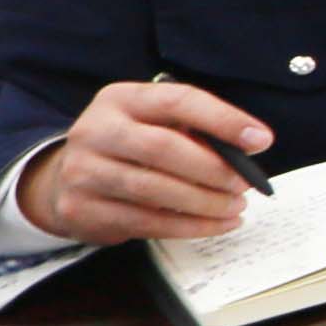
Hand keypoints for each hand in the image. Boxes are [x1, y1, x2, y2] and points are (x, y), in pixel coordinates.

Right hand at [19, 77, 269, 242]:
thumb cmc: (129, 146)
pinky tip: (216, 224)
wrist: (64, 178)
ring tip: (235, 206)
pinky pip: (145, 221)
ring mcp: (83, 170)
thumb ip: (195, 128)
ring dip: (205, 203)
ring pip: (154, 189)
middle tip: (244, 184)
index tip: (260, 140)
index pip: (177, 101)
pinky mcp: (81, 208)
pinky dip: (189, 226)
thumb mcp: (153, 122)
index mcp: (120, 99)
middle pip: (163, 148)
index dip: (222, 119)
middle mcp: (95, 130)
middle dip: (214, 169)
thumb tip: (251, 145)